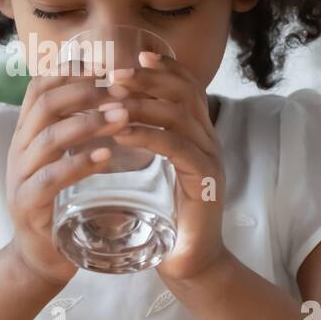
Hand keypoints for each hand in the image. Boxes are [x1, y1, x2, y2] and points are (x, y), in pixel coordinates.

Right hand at [5, 70, 132, 286]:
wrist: (42, 256)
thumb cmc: (62, 202)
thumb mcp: (66, 158)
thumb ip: (79, 130)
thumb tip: (114, 93)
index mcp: (28, 133)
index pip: (40, 86)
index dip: (70, 70)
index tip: (105, 63)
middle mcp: (19, 149)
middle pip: (45, 104)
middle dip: (85, 92)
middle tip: (121, 91)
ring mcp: (20, 177)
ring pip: (49, 137)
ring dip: (88, 123)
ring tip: (122, 118)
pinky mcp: (27, 205)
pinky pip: (50, 179)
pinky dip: (78, 164)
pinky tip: (105, 156)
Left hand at [98, 51, 227, 281]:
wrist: (192, 264)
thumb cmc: (166, 219)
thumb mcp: (155, 173)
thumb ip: (146, 145)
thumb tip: (112, 118)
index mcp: (199, 135)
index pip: (188, 88)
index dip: (164, 69)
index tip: (134, 55)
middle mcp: (209, 140)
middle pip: (185, 93)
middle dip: (149, 79)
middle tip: (115, 74)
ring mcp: (211, 159)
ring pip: (178, 116)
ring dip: (142, 103)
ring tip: (110, 98)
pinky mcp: (204, 181)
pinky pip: (176, 147)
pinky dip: (147, 135)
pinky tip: (121, 131)